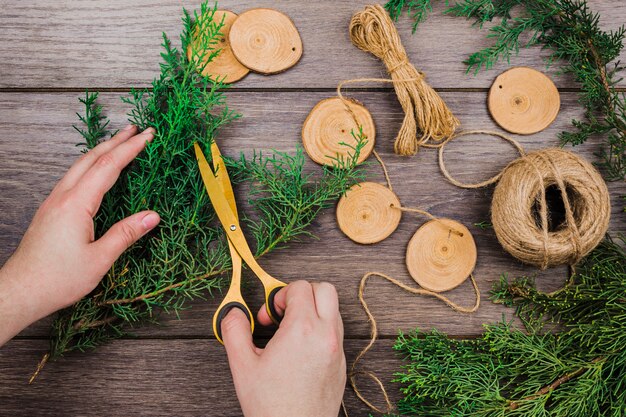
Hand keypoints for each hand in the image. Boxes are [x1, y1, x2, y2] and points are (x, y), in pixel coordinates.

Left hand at [0, 125, 159, 345]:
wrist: (20, 291)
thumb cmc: (58, 279)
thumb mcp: (99, 259)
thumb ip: (126, 233)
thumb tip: (152, 216)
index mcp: (76, 204)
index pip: (108, 167)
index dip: (130, 149)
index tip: (148, 135)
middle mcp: (62, 197)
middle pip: (91, 159)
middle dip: (115, 141)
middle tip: (135, 128)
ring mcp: (53, 203)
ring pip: (79, 166)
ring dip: (101, 151)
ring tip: (118, 142)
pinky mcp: (50, 211)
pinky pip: (73, 178)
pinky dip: (90, 165)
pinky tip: (95, 171)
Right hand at [222, 281, 345, 416]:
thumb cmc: (272, 405)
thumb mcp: (243, 365)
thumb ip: (235, 331)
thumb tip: (234, 313)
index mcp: (302, 330)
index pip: (302, 287)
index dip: (281, 294)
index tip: (270, 314)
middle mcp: (326, 336)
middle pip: (326, 289)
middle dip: (304, 293)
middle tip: (285, 312)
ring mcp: (337, 350)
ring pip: (334, 310)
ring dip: (313, 311)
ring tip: (291, 332)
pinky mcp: (342, 364)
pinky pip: (336, 332)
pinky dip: (321, 330)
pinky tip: (301, 349)